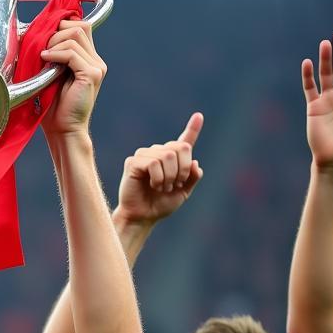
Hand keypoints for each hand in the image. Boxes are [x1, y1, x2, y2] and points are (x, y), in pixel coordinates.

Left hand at [39, 21, 106, 137]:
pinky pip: (72, 53)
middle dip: (57, 32)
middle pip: (80, 26)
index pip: (81, 26)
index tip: (44, 36)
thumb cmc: (53, 107)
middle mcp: (95, 61)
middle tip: (41, 47)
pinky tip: (44, 59)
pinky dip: (55, 53)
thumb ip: (52, 55)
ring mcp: (96, 67)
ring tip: (42, 57)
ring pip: (75, 36)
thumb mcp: (51, 75)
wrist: (63, 130)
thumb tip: (38, 34)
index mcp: (88, 59)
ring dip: (54, 43)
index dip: (62, 25)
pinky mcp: (91, 75)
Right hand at [115, 112, 203, 227]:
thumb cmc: (159, 205)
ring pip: (168, 155)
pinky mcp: (133, 162)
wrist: (142, 217)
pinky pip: (154, 163)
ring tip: (163, 188)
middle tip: (175, 185)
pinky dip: (158, 177)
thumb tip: (195, 162)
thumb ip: (192, 177)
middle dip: (183, 169)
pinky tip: (154, 185)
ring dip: (170, 176)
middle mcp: (158, 153)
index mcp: (171, 160)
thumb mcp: (183, 193)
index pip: (183, 141)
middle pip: (180, 148)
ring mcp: (144, 156)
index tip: (199, 116)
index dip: (193, 129)